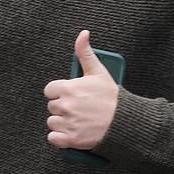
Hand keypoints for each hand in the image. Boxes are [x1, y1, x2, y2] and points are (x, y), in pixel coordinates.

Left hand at [44, 29, 117, 148]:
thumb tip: (83, 34)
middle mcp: (65, 106)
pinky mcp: (70, 139)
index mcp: (68, 88)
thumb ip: (85, 53)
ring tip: (77, 121)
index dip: (59, 93)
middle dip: (63, 108)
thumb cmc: (112, 98)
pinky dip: (60, 138)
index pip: (49, 90)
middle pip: (52, 107)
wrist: (124, 122)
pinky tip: (71, 133)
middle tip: (78, 109)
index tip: (70, 96)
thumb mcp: (99, 72)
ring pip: (52, 123)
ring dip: (62, 123)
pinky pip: (53, 139)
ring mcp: (67, 123)